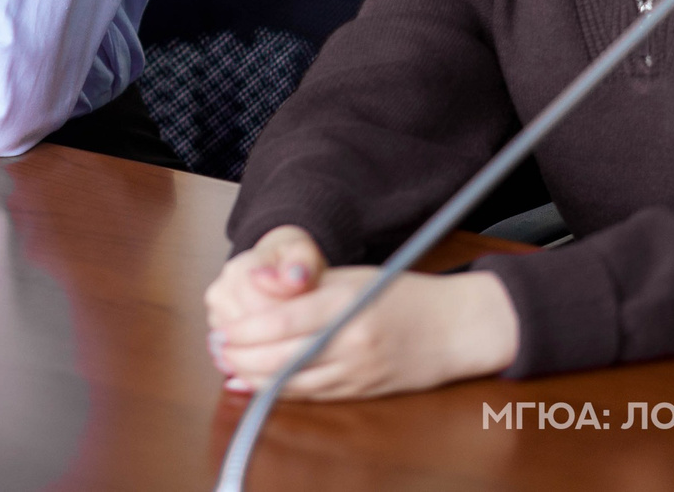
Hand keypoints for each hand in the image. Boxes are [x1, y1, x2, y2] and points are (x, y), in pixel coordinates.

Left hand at [204, 226, 517, 399]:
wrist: (456, 328)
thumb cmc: (403, 293)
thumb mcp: (353, 278)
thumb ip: (308, 290)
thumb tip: (258, 298)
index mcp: (347, 304)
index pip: (284, 322)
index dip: (246, 330)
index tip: (223, 329)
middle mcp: (352, 342)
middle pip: (283, 358)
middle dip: (243, 357)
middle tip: (217, 350)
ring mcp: (359, 371)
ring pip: (295, 383)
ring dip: (256, 378)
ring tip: (229, 367)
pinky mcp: (364, 391)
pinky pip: (315, 395)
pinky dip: (282, 392)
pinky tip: (259, 386)